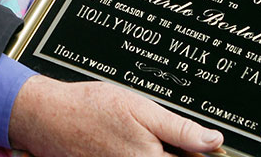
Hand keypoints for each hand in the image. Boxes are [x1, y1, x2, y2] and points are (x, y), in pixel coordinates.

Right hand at [8, 76, 222, 156]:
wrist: (47, 117)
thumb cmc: (90, 108)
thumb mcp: (141, 109)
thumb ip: (180, 129)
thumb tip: (213, 140)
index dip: (200, 153)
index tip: (208, 146)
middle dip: (177, 152)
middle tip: (172, 137)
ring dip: (159, 153)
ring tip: (142, 137)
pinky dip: (138, 153)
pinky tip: (128, 142)